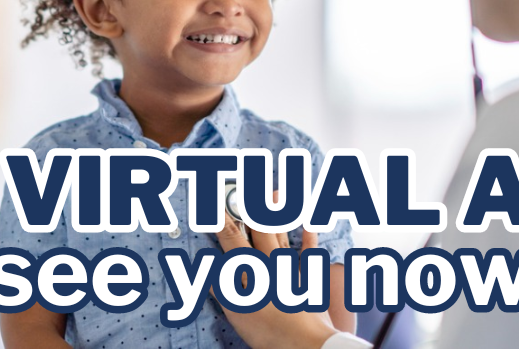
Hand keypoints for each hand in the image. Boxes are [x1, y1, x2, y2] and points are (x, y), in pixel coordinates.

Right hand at [214, 195, 338, 348]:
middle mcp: (270, 263)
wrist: (304, 342)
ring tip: (276, 192)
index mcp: (250, 271)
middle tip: (249, 185)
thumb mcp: (236, 312)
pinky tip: (310, 223)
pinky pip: (309, 251)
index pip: (231, 240)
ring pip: (282, 234)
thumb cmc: (268, 329)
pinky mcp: (308, 277)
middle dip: (251, 207)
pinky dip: (310, 236)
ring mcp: (291, 268)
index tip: (214, 205)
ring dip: (278, 213)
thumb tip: (208, 269)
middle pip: (259, 229)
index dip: (221, 221)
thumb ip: (222, 287)